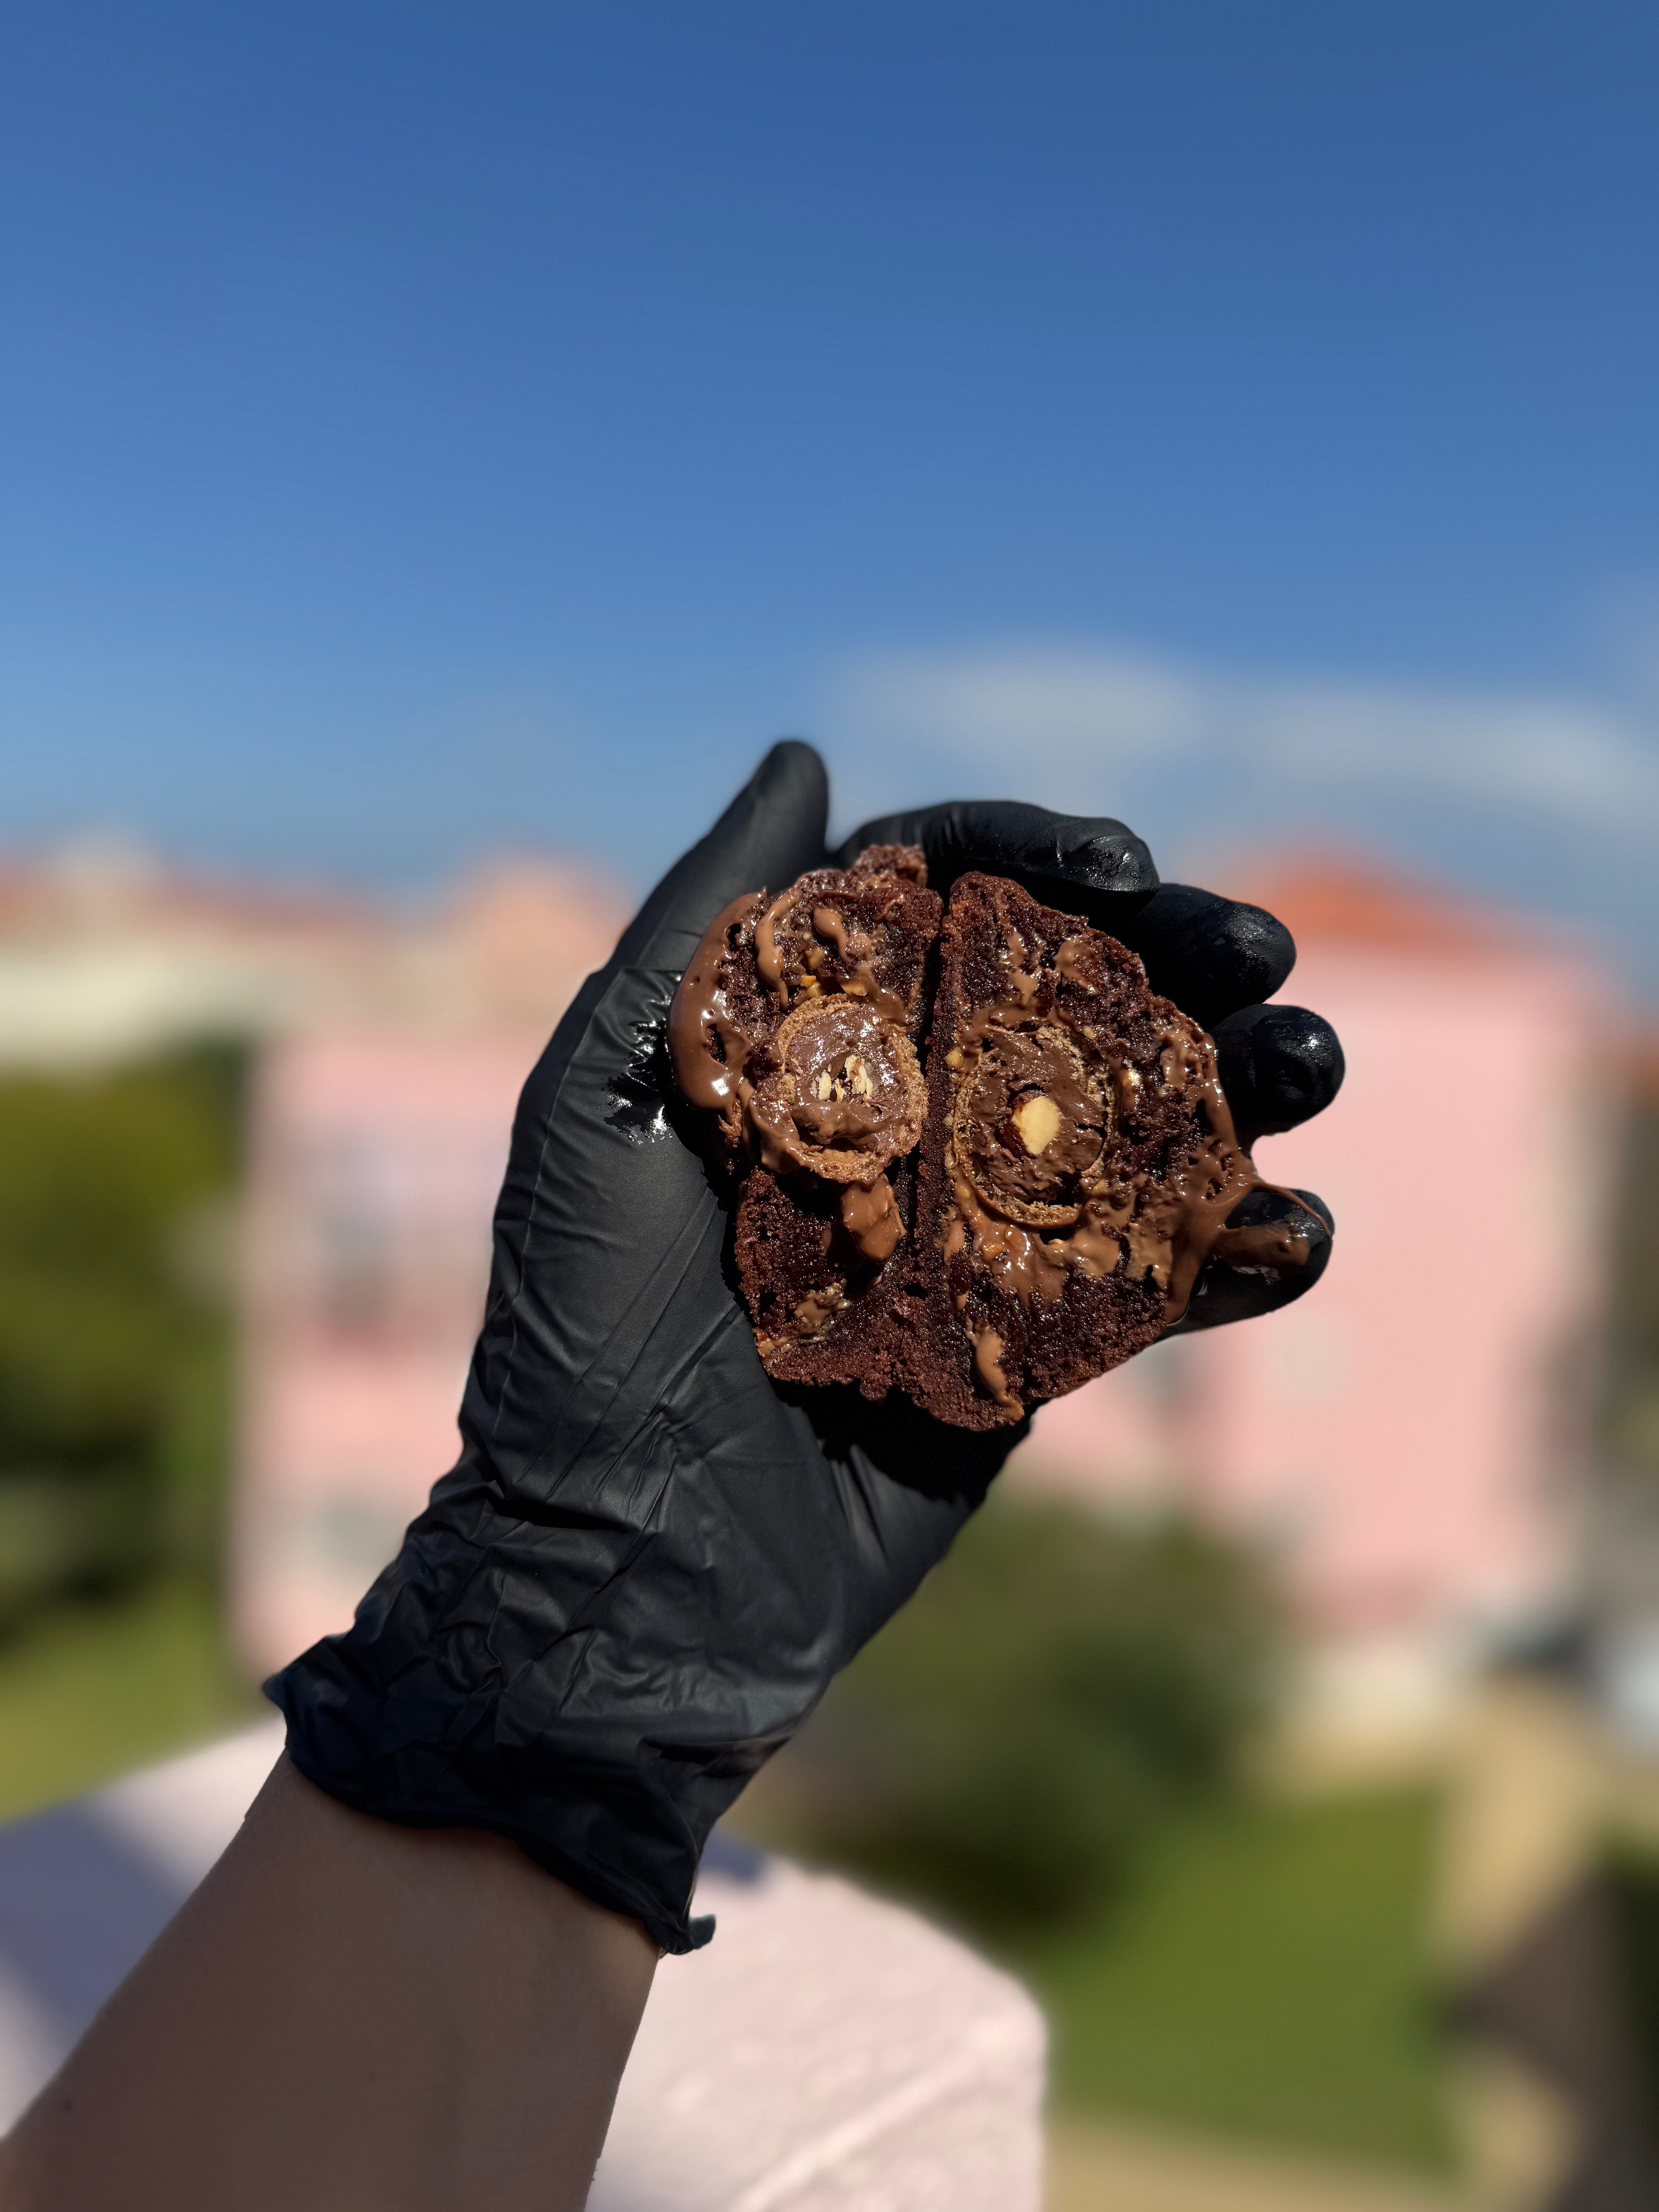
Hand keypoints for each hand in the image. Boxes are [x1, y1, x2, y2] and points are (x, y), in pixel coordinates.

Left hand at [269, 744, 1340, 1951]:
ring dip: (1245, 1082)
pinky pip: (1158, 1281)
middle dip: (1178, 956)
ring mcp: (984, 1230)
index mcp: (813, 1043)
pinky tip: (1297, 1231)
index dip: (1041, 863)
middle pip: (1071, 995)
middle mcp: (909, 1116)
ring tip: (1312, 1063)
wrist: (630, 1567)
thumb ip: (694, 932)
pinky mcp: (1036, 1345)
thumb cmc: (584, 1328)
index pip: (946, 902)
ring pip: (1139, 1123)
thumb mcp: (598, 1108)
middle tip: (1261, 955)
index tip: (1120, 873)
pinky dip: (1239, 1256)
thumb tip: (803, 758)